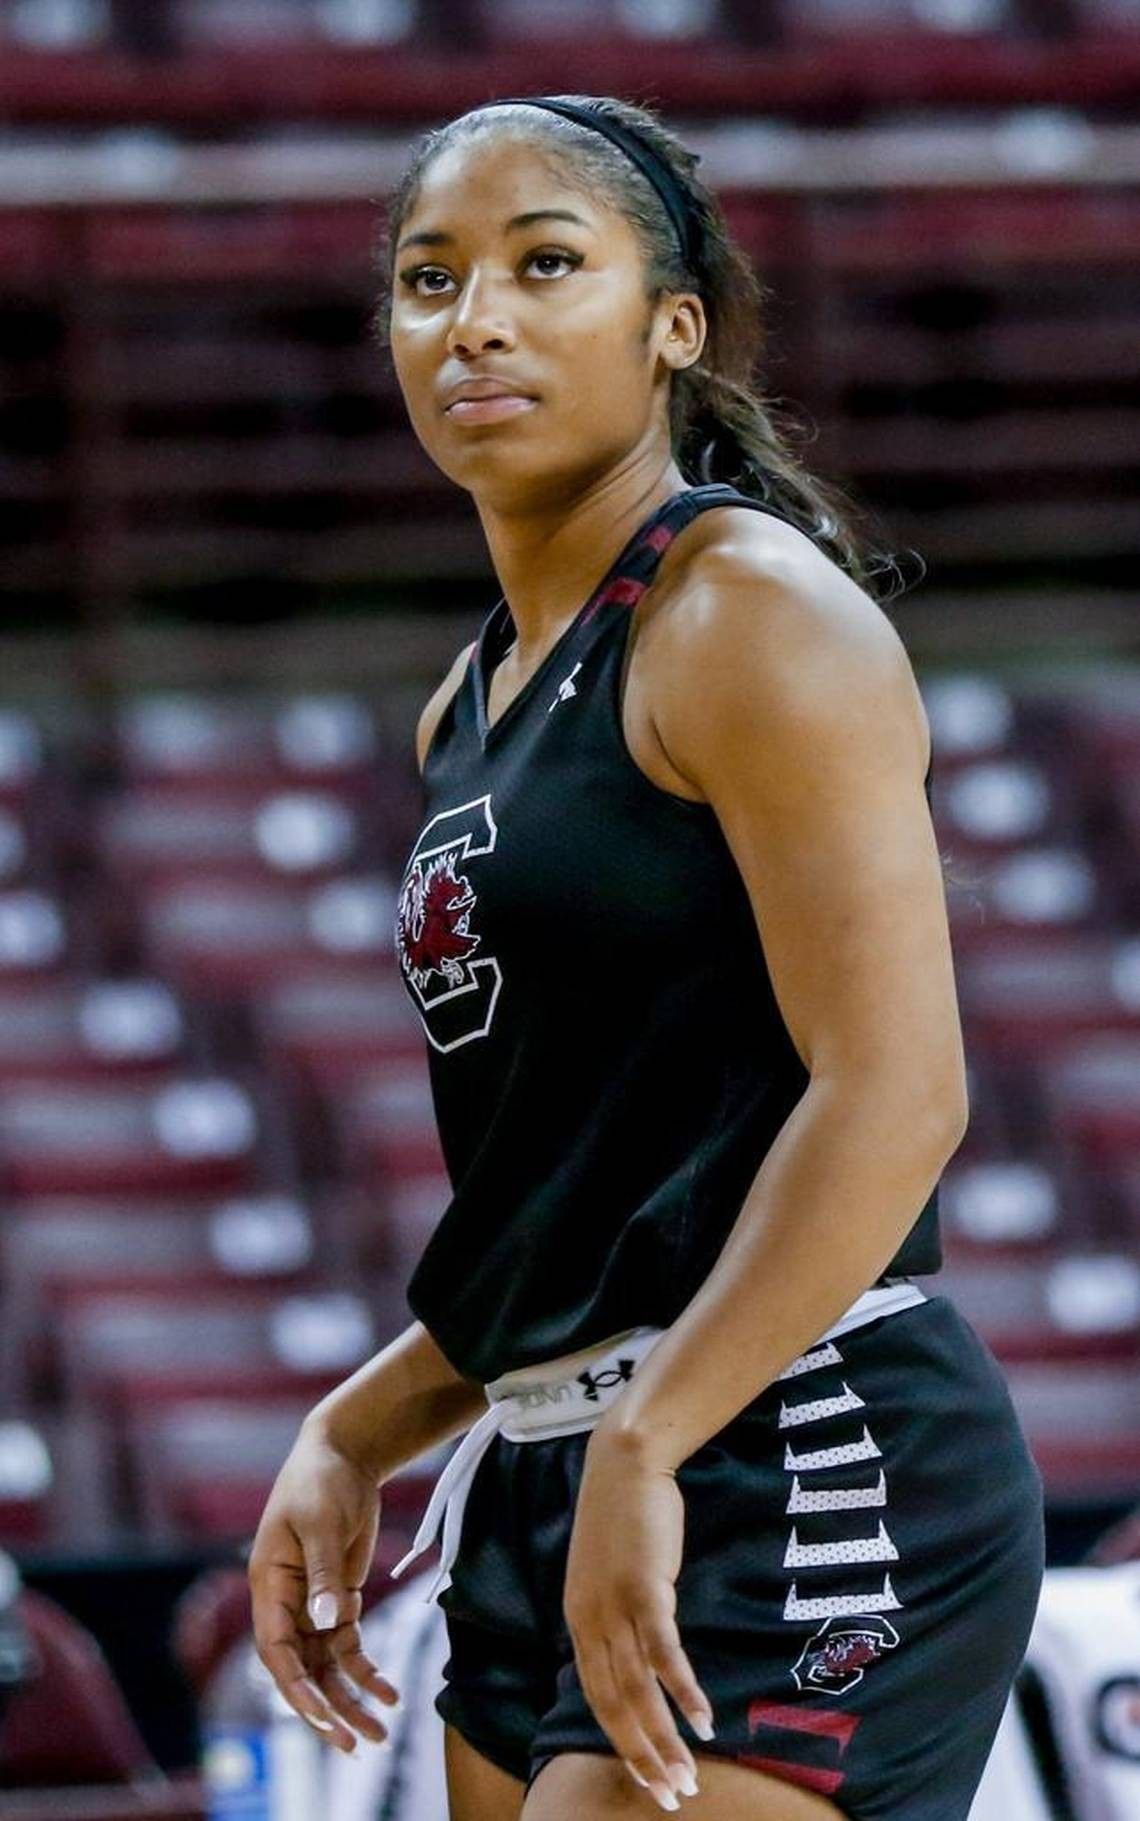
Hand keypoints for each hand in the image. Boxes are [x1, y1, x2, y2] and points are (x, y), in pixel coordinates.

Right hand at [248, 1417, 400, 1753]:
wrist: (342, 1455)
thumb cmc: (320, 1480)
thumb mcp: (319, 1522)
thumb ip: (323, 1572)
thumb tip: (328, 1620)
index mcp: (268, 1584)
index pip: (276, 1649)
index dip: (295, 1687)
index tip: (320, 1716)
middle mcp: (286, 1603)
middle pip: (302, 1668)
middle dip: (326, 1709)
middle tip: (354, 1745)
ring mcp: (312, 1604)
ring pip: (326, 1665)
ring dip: (349, 1699)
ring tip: (379, 1735)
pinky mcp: (339, 1599)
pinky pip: (348, 1646)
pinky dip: (367, 1671)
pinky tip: (389, 1694)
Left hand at [563, 1428, 714, 1811]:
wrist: (624, 1464)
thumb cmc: (623, 1518)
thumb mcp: (607, 1575)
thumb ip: (616, 1616)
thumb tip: (638, 1654)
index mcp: (579, 1622)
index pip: (597, 1698)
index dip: (621, 1741)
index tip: (646, 1777)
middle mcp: (590, 1622)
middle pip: (615, 1705)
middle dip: (643, 1756)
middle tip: (671, 1796)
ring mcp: (615, 1606)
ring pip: (638, 1689)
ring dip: (665, 1737)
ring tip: (688, 1774)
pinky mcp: (644, 1588)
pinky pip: (664, 1652)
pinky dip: (682, 1690)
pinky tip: (703, 1720)